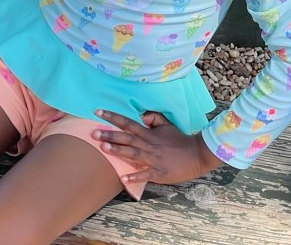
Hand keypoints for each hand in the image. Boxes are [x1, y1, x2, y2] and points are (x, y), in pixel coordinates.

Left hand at [93, 109, 224, 185]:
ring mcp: (153, 160)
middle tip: (93, 133)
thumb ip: (153, 118)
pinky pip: (145, 174)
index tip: (98, 112)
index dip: (113, 117)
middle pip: (127, 138)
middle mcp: (148, 145)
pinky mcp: (159, 173)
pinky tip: (123, 178)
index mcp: (149, 133)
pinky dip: (135, 176)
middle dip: (110, 135)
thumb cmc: (179, 140)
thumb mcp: (167, 124)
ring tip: (104, 148)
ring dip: (119, 151)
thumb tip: (141, 115)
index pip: (128, 123)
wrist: (196, 155)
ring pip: (133, 154)